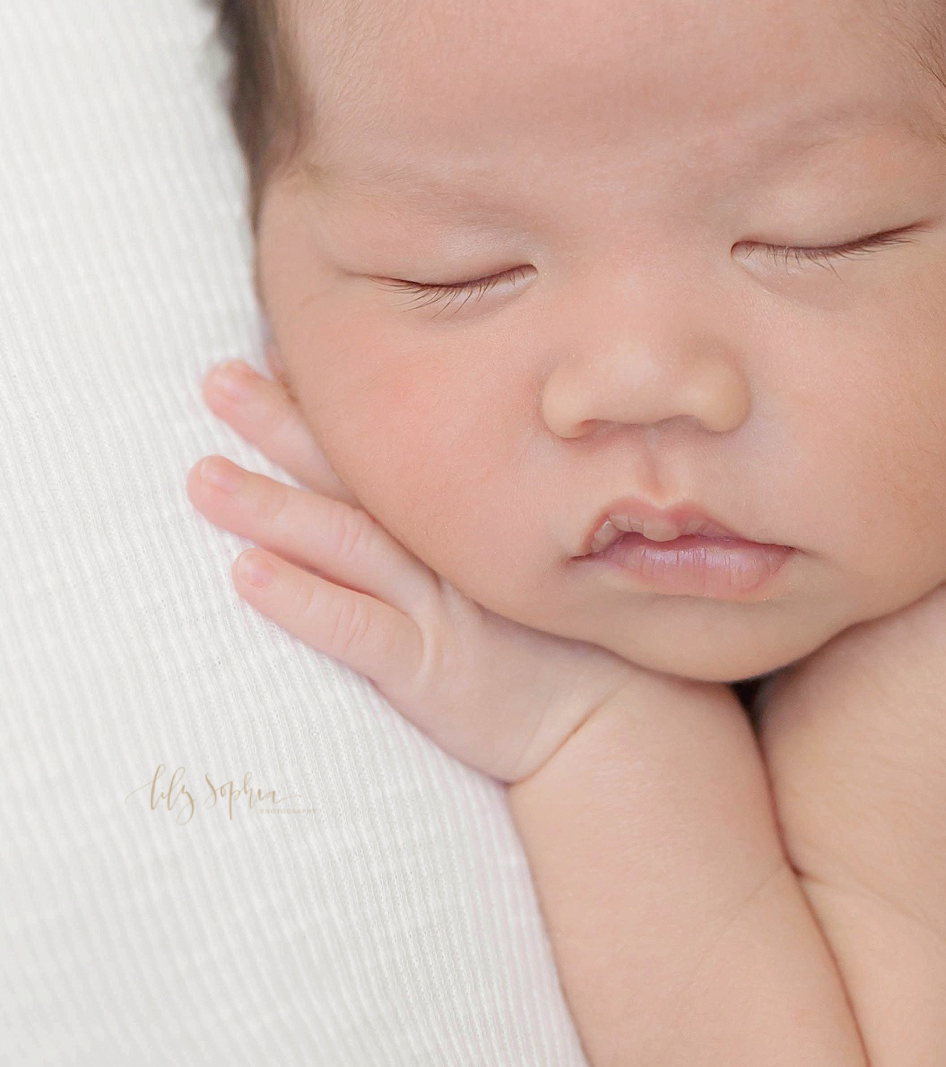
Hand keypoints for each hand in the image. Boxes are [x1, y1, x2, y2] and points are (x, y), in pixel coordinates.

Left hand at [186, 358, 637, 782]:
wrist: (621, 720)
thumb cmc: (575, 639)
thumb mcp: (542, 552)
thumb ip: (492, 504)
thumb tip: (443, 455)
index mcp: (468, 516)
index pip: (390, 442)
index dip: (332, 394)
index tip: (274, 345)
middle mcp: (447, 548)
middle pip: (353, 474)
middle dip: (282, 424)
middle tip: (217, 380)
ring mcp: (438, 606)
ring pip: (342, 541)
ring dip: (269, 505)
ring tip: (203, 477)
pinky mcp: (427, 669)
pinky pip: (356, 628)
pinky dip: (301, 599)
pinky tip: (245, 575)